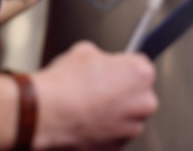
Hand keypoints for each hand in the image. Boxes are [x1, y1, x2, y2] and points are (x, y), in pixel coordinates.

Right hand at [31, 41, 157, 149]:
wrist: (48, 113)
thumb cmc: (66, 83)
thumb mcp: (83, 51)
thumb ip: (101, 57)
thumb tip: (98, 63)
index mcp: (140, 74)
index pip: (140, 66)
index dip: (121, 66)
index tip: (111, 68)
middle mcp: (143, 102)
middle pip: (137, 93)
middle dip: (120, 90)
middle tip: (96, 86)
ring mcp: (132, 128)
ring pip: (126, 116)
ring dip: (112, 111)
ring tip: (86, 104)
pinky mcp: (117, 146)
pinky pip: (113, 134)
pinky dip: (102, 129)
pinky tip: (83, 119)